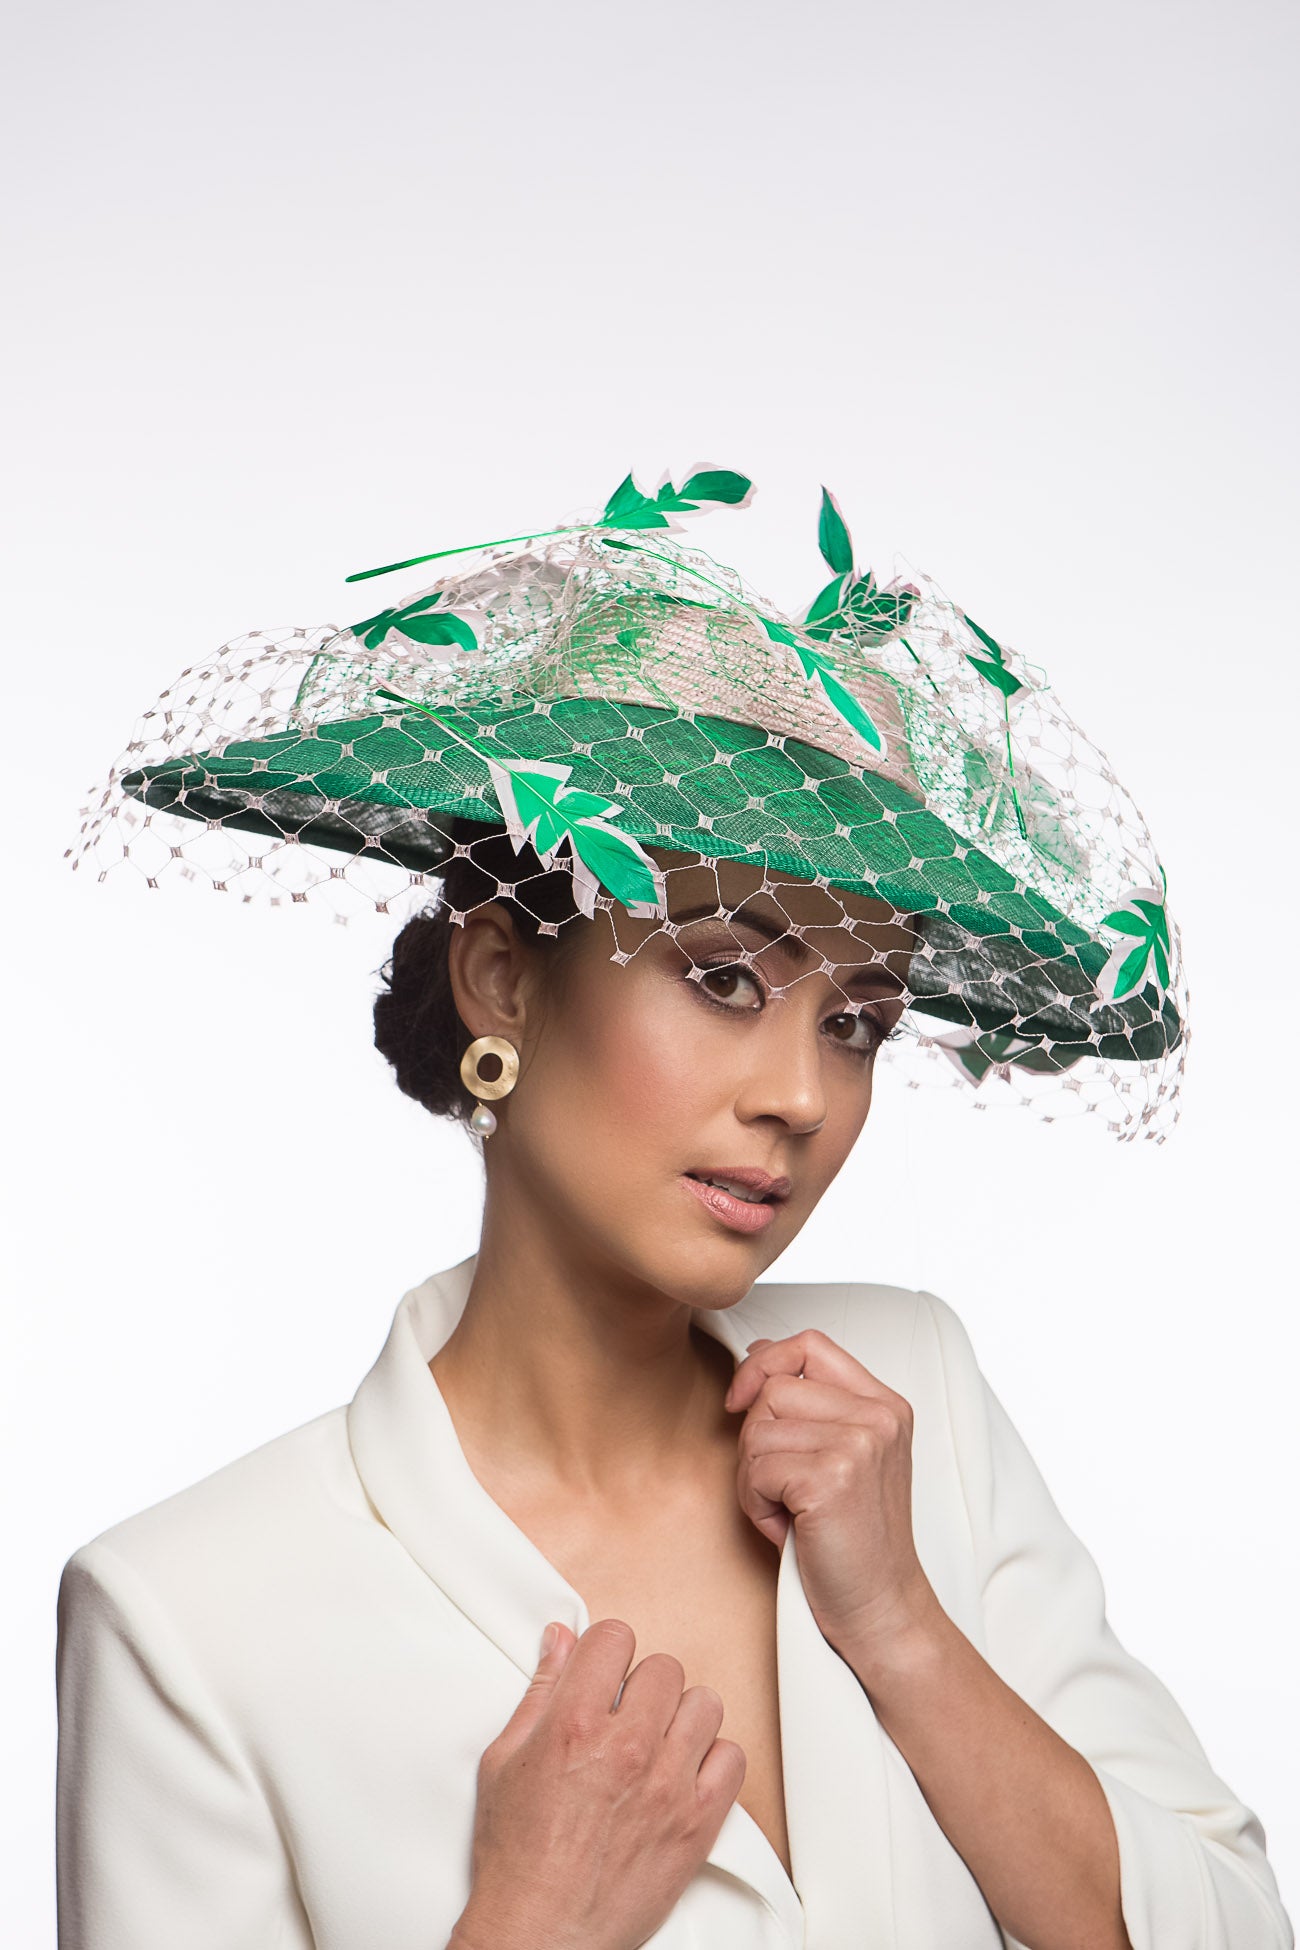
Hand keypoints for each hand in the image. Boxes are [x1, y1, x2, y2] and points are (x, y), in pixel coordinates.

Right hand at [458, 1617, 745, 1949]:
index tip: (602, 1672)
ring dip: (680, 1717)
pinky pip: (732, 1759)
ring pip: (704, 1704)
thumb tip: (560, 1640)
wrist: (540, 1933)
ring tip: (656, 1742)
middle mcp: (627, 1748)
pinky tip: (682, 1774)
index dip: (606, 1651)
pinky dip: (713, 1760)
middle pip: (664, 1667)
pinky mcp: (696, 1824)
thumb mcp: (503, 1761)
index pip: (615, 1637)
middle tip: (624, 1714)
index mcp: (575, 1725)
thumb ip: (539, 1692)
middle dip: (640, 1684)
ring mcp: (668, 1786)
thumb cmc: (518, 1858)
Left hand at [724, 1329, 939, 1658]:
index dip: (765, 1364)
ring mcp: (859, 1444)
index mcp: (885, 1405)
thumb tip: (756, 1353)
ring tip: (789, 1511)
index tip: (742, 1401)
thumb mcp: (842, 1458)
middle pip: (774, 1388)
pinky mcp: (831, 1478)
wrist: (881, 1610)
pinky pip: (755, 1469)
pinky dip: (755, 1504)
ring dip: (754, 1478)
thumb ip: (810, 1405)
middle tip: (784, 1489)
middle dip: (757, 1440)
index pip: (809, 1344)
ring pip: (757, 1429)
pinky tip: (787, 1529)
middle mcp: (878, 1416)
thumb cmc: (850, 1539)